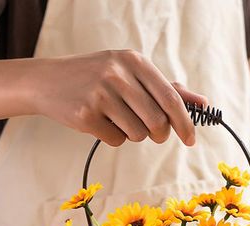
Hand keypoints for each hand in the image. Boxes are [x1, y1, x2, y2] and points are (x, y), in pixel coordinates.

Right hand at [29, 49, 207, 145]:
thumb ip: (165, 88)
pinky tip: (100, 122)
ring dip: (132, 134)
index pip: (170, 98)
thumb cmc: (96, 78)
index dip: (185, 122)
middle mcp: (118, 74)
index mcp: (134, 60)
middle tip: (151, 132)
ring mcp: (100, 94)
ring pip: (137, 134)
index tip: (191, 140)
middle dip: (158, 134)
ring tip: (116, 118)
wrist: (48, 81)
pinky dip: (113, 138)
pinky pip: (116, 140)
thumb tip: (202, 103)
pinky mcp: (86, 114)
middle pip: (157, 122)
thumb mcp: (130, 73)